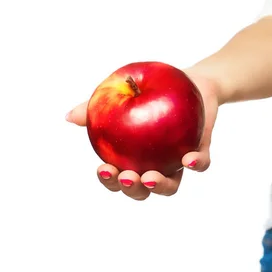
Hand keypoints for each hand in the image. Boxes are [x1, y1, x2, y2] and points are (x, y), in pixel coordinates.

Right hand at [66, 70, 218, 199]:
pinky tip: (188, 159)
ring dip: (160, 186)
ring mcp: (178, 163)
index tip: (103, 168)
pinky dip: (195, 164)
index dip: (109, 181)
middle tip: (127, 176)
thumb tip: (70, 117)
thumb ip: (95, 108)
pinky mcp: (201, 152)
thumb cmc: (148, 91)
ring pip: (171, 187)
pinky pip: (201, 164)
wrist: (189, 81)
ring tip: (150, 177)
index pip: (117, 178)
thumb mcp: (120, 94)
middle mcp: (155, 167)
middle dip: (131, 189)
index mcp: (133, 159)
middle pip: (142, 190)